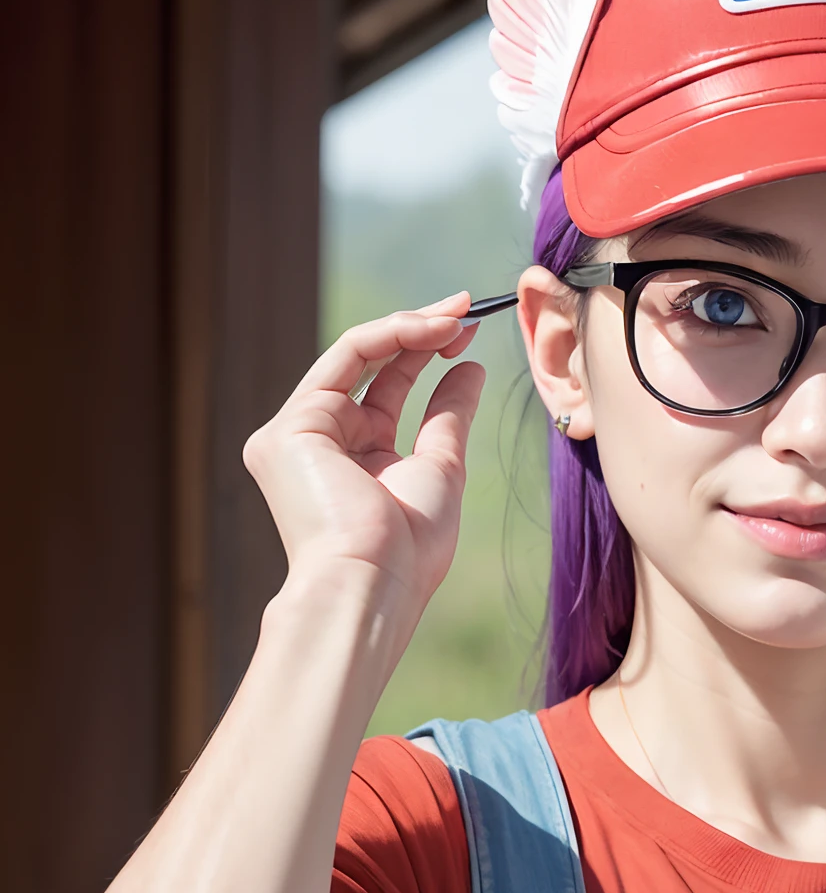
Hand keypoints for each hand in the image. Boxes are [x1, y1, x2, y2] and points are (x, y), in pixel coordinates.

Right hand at [242, 294, 486, 616]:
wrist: (372, 584)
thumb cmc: (407, 549)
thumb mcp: (440, 469)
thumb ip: (447, 415)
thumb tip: (468, 366)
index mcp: (353, 463)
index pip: (385, 393)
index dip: (425, 358)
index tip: (470, 334)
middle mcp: (319, 445)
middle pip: (369, 368)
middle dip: (420, 332)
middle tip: (467, 308)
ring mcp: (296, 435)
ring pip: (355, 355)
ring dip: (410, 327)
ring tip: (459, 313)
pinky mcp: (287, 430)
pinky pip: (344, 359)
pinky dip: (391, 337)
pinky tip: (433, 330)